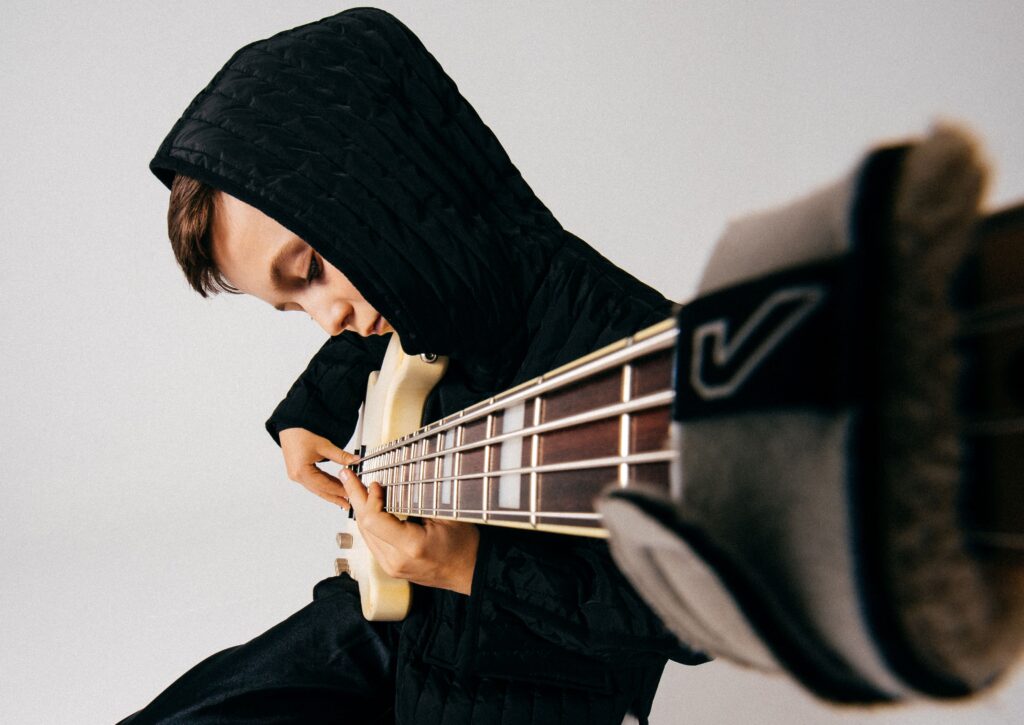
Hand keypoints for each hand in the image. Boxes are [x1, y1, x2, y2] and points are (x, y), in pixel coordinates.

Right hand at [279, 427, 357, 506]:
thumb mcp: (324, 445)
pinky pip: (313, 482)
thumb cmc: (301, 432)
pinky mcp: (297, 471)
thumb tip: (355, 460)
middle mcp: (297, 476)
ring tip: (342, 498)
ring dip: (329, 492)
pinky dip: (324, 485)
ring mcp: (296, 475)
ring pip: (316, 488)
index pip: (325, 485)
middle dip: (335, 497)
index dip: (339, 490)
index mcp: (302, 471)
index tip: (350, 493)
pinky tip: (332, 487)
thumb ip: (341, 456)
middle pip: (320, 490)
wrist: (290, 425)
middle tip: (347, 504)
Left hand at [339, 467, 478, 593]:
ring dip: (359, 509)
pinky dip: (368, 522)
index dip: (370, 498)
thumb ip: (418, 498)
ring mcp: (391, 566)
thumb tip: (397, 478)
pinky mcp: (391, 567)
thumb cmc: (464, 544)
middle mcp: (395, 560)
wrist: (470, 572)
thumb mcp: (445, 515)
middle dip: (356, 497)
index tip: (376, 483)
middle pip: (364, 526)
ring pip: (365, 534)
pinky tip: (368, 507)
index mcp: (410, 546)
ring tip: (353, 487)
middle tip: (347, 476)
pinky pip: (372, 541)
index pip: (374, 520)